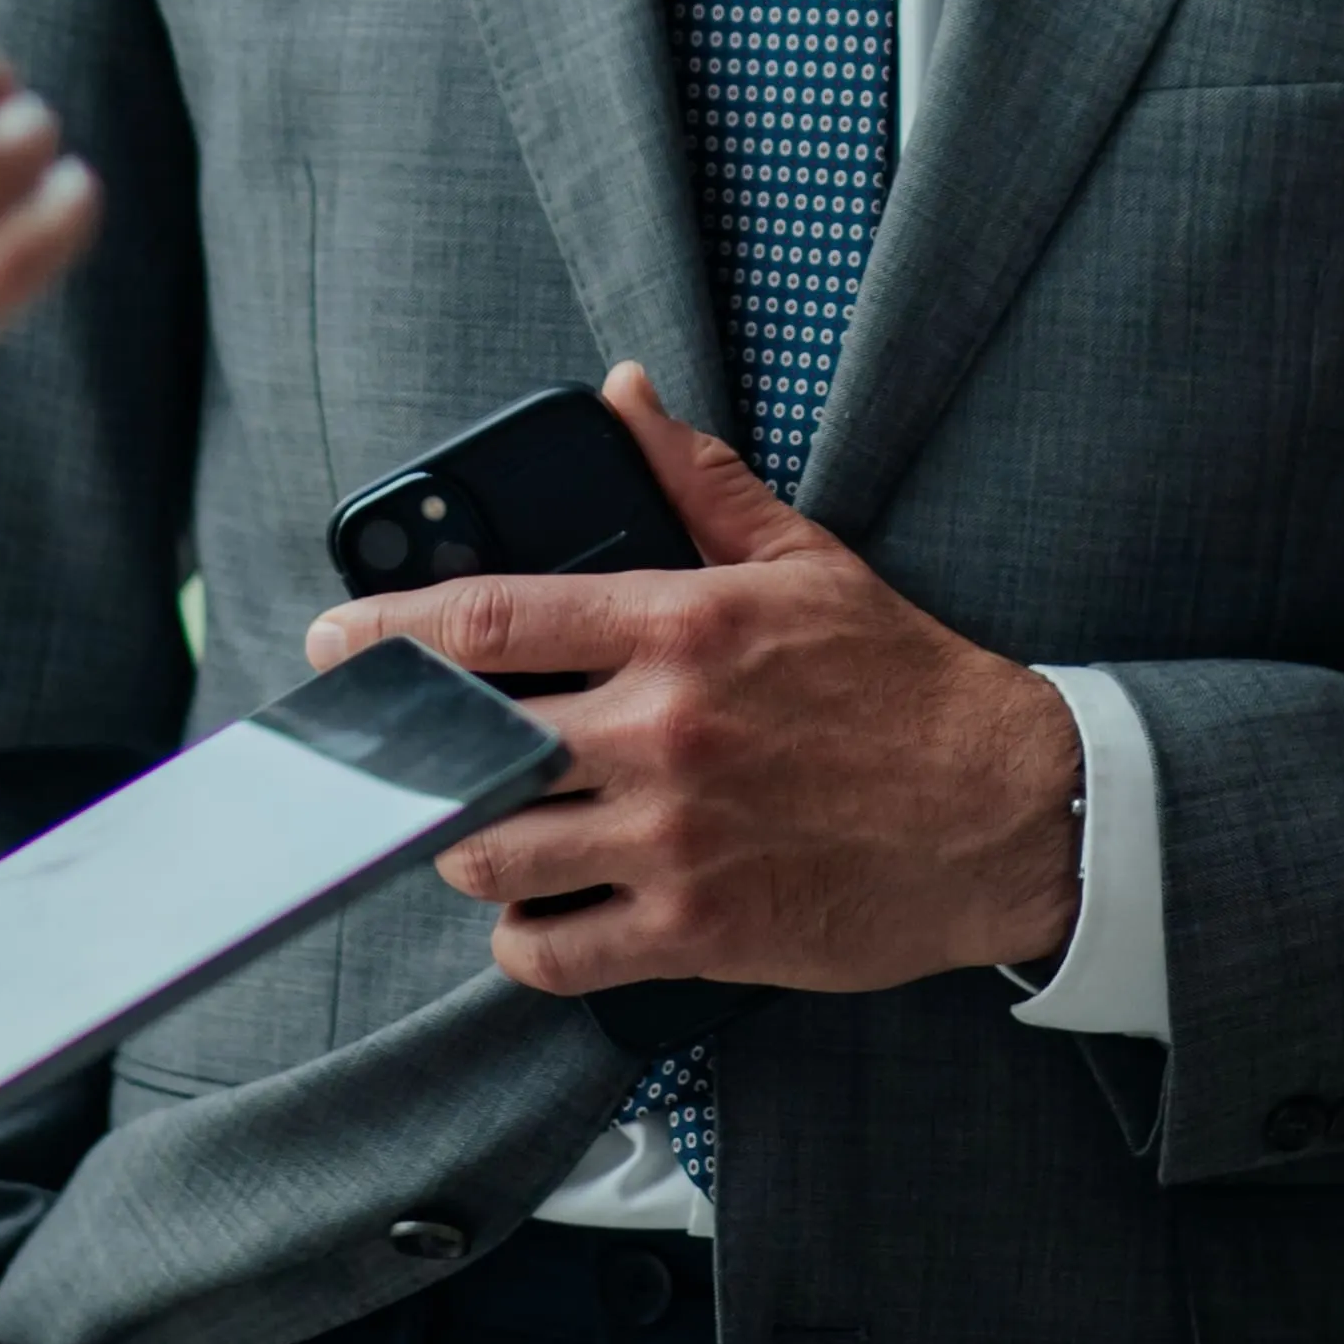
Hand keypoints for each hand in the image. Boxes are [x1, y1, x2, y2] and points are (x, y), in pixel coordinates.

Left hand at [298, 365, 1083, 994]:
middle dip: (409, 753)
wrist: (1010, 811)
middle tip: (392, 756)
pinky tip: (537, 915)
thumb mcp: (803, 559)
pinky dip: (525, 941)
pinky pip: (557, 952)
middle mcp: (664, 730)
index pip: (491, 620)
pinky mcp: (699, 929)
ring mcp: (676, 837)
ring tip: (479, 828)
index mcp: (681, 624)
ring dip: (469, 846)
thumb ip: (695, 478)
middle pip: (470, 747)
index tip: (333, 638)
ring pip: (496, 854)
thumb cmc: (904, 684)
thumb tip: (623, 391)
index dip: (388, 630)